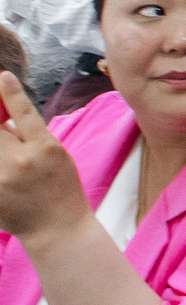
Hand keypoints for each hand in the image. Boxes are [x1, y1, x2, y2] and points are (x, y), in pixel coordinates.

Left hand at [0, 74, 91, 242]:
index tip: (2, 76)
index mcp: (45, 148)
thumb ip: (30, 135)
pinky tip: (3, 162)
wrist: (56, 228)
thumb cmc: (60, 188)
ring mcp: (0, 180)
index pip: (24, 112)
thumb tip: (3, 118)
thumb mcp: (56, 155)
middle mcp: (19, 162)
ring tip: (6, 146)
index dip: (10, 92)